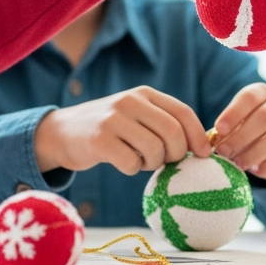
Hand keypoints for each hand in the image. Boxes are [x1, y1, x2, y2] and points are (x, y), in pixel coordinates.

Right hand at [34, 86, 211, 175]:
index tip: (204, 155)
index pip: (183, 112)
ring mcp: (113, 119)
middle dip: (177, 154)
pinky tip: (124, 163)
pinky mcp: (99, 140)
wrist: (61, 133)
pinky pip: (131, 163)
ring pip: (155, 149)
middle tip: (168, 162)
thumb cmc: (110, 130)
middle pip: (173, 132)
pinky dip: (133, 170)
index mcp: (144, 94)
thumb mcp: (136, 116)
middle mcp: (130, 101)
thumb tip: (202, 148)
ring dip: (153, 164)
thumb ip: (164, 124)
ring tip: (141, 160)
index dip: (198, 136)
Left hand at [209, 83, 265, 181]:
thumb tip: (210, 143)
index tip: (218, 130)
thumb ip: (225, 131)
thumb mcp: (234, 125)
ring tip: (238, 164)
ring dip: (256, 152)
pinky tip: (255, 171)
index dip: (234, 113)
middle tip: (224, 151)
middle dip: (242, 136)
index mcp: (262, 93)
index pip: (250, 97)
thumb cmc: (245, 130)